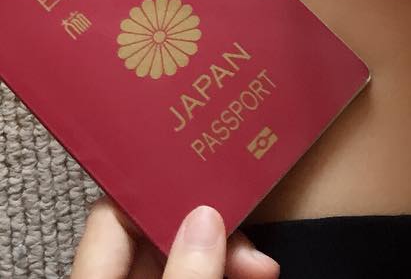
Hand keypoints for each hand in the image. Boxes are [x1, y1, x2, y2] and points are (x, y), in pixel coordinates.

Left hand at [71, 198, 278, 278]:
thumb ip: (186, 274)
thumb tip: (206, 217)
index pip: (116, 214)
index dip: (158, 189)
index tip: (204, 172)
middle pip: (161, 235)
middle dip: (211, 227)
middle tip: (251, 228)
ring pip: (187, 258)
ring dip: (230, 253)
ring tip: (264, 266)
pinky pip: (199, 277)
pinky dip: (227, 272)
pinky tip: (257, 272)